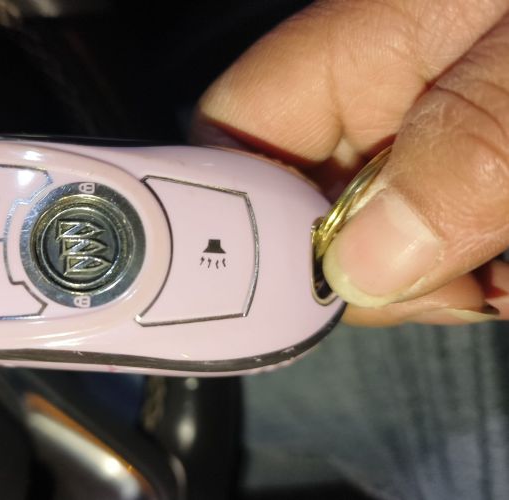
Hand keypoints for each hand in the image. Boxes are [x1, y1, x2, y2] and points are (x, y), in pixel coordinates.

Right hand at [193, 0, 508, 325]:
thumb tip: (364, 266)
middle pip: (305, 206)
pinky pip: (443, 241)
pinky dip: (483, 276)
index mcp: (364, 44)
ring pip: (380, 239)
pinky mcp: (472, 166)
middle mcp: (382, 92)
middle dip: (370, 270)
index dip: (238, 212)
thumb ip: (467, 147)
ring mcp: (429, 134)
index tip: (314, 284)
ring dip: (442, 282)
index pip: (232, 130)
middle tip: (463, 285)